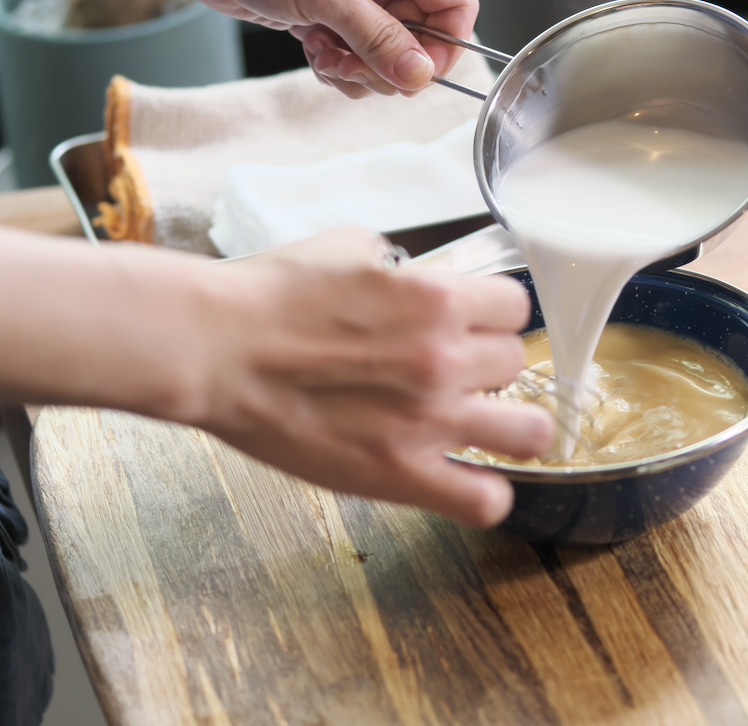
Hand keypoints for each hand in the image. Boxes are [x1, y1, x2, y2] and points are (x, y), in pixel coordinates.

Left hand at [164, 0, 477, 98]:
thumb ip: (377, 38)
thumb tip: (420, 76)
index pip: (455, 3)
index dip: (444, 45)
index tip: (414, 75)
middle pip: (419, 37)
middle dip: (388, 64)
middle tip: (352, 67)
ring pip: (383, 53)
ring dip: (358, 68)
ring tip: (323, 56)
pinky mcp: (324, 12)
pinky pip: (351, 54)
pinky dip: (336, 64)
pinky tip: (308, 49)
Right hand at [188, 228, 551, 526]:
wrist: (217, 347)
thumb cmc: (270, 296)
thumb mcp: (348, 247)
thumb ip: (401, 266)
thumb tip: (416, 276)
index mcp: (437, 299)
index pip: (516, 308)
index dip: (494, 315)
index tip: (474, 325)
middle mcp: (445, 360)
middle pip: (516, 363)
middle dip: (488, 364)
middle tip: (454, 372)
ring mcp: (428, 422)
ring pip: (530, 432)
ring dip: (510, 426)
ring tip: (483, 427)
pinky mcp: (400, 475)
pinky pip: (486, 501)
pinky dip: (486, 493)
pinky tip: (465, 479)